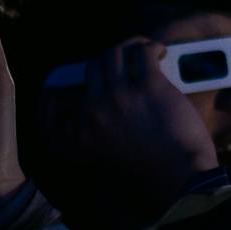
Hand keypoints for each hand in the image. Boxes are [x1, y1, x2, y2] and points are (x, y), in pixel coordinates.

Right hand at [39, 38, 218, 212]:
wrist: (182, 182)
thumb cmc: (150, 174)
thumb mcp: (105, 161)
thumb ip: (92, 136)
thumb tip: (96, 98)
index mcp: (78, 140)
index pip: (48, 112)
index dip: (50, 98)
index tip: (58, 91)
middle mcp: (92, 114)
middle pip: (89, 69)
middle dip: (105, 64)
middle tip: (122, 66)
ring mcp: (118, 97)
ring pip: (112, 53)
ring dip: (127, 49)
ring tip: (141, 54)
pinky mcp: (148, 86)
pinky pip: (141, 51)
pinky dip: (150, 47)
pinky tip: (158, 53)